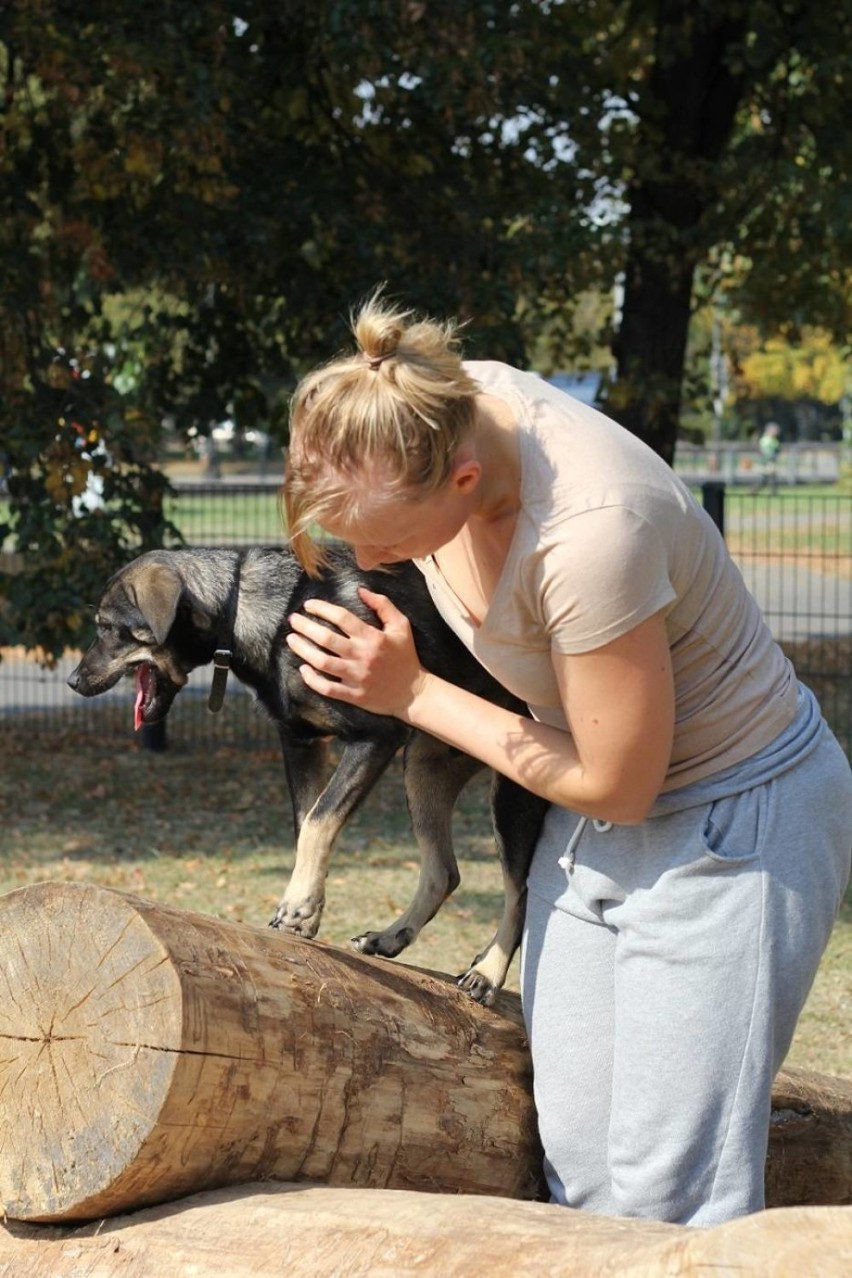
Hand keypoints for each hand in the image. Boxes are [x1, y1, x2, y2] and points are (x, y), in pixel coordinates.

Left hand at [285, 587, 427, 717]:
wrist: (413, 693)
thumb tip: (360, 590)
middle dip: (305, 626)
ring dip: (303, 649)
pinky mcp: (353, 695)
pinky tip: (303, 669)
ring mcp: (356, 677)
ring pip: (322, 662)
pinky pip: (327, 688)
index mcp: (372, 637)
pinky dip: (312, 679)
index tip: (308, 605)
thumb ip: (383, 605)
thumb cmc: (405, 657)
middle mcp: (362, 656)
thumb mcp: (402, 626)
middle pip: (326, 638)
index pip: (342, 618)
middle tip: (293, 620)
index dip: (322, 609)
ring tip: (291, 639)